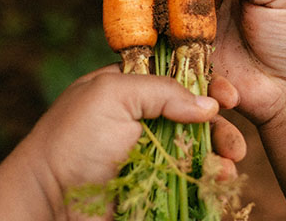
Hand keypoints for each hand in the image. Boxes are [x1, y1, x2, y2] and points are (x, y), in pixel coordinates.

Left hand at [30, 66, 244, 196]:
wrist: (50, 205)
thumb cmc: (73, 141)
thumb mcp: (113, 95)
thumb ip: (161, 90)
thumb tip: (208, 105)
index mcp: (131, 90)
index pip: (179, 80)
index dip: (207, 86)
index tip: (228, 98)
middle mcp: (143, 123)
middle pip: (197, 121)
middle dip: (221, 131)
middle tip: (235, 147)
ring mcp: (150, 161)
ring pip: (199, 157)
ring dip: (220, 162)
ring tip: (224, 171)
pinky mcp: (154, 194)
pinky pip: (191, 189)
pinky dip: (210, 189)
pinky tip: (217, 188)